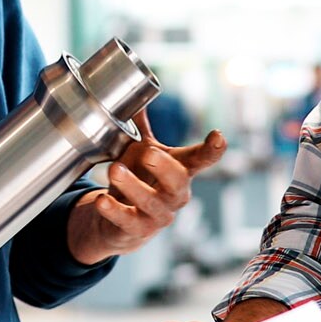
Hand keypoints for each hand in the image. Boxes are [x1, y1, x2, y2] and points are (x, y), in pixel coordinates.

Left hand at [65, 113, 226, 264]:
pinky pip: (128, 221)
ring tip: (115, 170)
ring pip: (151, 202)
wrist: (119, 222)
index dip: (213, 149)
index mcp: (179, 170)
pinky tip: (102, 200)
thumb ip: (139, 125)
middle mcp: (175, 194)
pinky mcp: (138, 231)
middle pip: (178, 181)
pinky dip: (114, 210)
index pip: (202, 159)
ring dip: (132, 186)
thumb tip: (134, 91)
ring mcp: (158, 215)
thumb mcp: (140, 150)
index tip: (218, 136)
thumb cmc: (137, 178)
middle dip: (164, 167)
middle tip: (148, 153)